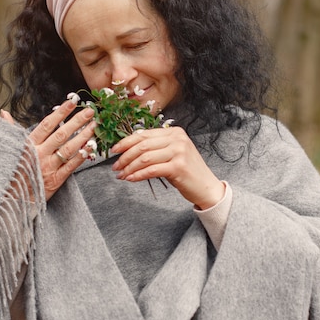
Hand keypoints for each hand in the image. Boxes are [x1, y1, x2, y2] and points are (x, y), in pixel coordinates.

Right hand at [1, 100, 95, 199]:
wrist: (11, 200)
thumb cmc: (11, 173)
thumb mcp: (8, 151)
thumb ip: (11, 131)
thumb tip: (4, 112)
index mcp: (28, 146)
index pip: (47, 125)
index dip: (60, 113)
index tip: (72, 102)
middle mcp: (39, 155)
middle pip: (62, 134)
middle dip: (77, 121)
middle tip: (91, 111)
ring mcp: (49, 167)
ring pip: (69, 148)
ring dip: (84, 136)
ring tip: (95, 125)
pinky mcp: (56, 180)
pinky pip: (72, 165)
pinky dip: (83, 155)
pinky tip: (92, 146)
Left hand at [110, 127, 224, 209]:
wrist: (206, 187)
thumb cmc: (187, 171)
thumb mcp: (172, 153)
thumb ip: (156, 147)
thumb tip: (129, 148)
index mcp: (174, 132)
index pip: (144, 135)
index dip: (126, 142)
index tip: (114, 150)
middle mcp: (178, 139)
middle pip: (143, 145)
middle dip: (125, 156)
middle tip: (115, 166)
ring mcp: (179, 152)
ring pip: (145, 158)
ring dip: (129, 167)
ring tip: (121, 175)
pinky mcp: (178, 167)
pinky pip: (151, 170)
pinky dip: (138, 175)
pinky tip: (131, 179)